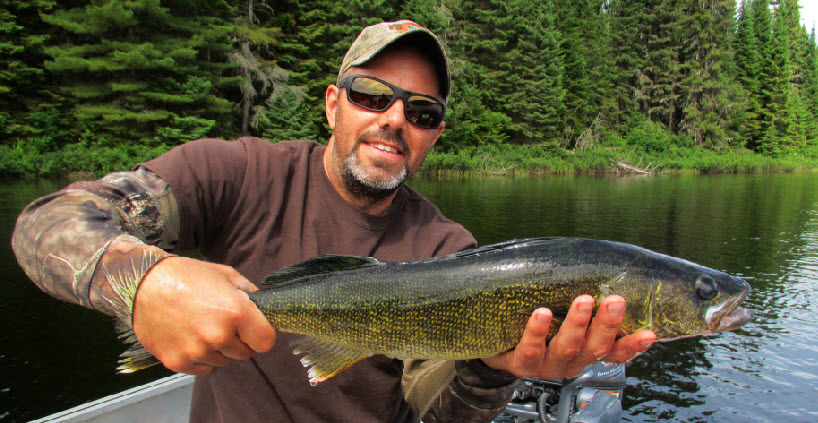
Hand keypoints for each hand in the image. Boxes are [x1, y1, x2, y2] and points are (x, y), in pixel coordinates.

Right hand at [132, 257, 275, 374]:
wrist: (143, 284)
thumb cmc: (185, 276)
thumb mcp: (225, 275)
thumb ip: (248, 293)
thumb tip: (263, 307)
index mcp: (236, 312)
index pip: (266, 342)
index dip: (261, 335)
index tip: (253, 330)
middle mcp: (218, 335)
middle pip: (244, 354)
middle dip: (238, 341)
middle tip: (222, 324)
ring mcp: (197, 351)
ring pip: (222, 361)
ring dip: (217, 349)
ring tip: (200, 326)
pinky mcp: (178, 362)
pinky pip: (202, 368)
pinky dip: (199, 357)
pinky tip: (188, 337)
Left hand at [481, 295, 655, 378]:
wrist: (493, 341)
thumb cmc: (536, 320)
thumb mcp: (562, 310)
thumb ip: (581, 295)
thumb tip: (600, 260)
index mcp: (586, 351)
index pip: (616, 352)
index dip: (634, 346)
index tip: (651, 333)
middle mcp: (571, 361)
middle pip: (595, 348)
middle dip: (606, 324)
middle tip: (615, 300)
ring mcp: (546, 365)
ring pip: (566, 348)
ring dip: (577, 324)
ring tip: (582, 302)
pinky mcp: (521, 364)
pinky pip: (531, 350)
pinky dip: (538, 332)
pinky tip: (542, 314)